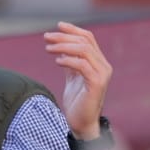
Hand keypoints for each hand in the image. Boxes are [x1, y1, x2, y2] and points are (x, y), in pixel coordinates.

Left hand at [44, 22, 112, 139]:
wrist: (82, 123)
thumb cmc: (77, 101)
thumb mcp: (72, 77)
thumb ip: (70, 62)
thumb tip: (60, 47)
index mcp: (99, 62)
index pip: (88, 38)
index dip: (73, 30)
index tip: (57, 26)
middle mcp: (104, 66)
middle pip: (84, 42)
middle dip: (63, 37)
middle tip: (46, 37)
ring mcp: (102, 74)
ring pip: (83, 50)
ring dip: (63, 47)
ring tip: (47, 48)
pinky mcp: (97, 84)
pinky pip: (82, 65)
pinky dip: (68, 60)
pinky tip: (56, 61)